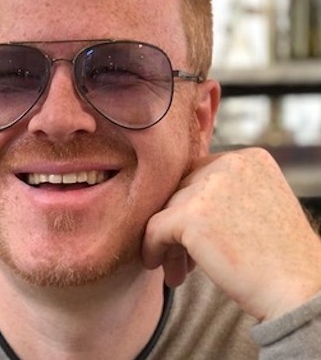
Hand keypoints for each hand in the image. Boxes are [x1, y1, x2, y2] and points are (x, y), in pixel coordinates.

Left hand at [142, 147, 320, 320]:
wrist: (299, 292)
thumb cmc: (278, 257)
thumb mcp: (256, 205)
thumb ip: (221, 192)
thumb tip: (173, 200)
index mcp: (248, 158)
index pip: (199, 175)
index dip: (191, 206)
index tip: (195, 237)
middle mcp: (229, 163)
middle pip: (181, 191)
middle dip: (178, 226)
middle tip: (183, 259)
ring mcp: (210, 186)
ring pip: (167, 210)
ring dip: (170, 242)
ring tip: (177, 269)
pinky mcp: (191, 215)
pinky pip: (154, 228)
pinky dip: (151, 248)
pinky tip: (158, 266)